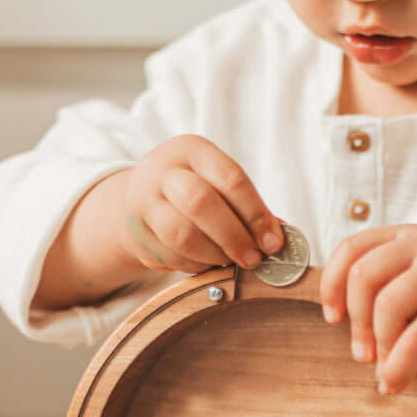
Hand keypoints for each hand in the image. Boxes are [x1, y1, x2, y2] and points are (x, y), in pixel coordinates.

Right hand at [119, 135, 283, 272]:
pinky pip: (172, 256)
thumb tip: (279, 238)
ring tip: (229, 262)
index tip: (274, 243)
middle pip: (200, 203)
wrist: (137, 199)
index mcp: (192, 150)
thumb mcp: (217, 183)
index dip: (256, 214)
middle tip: (253, 259)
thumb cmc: (193, 190)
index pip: (231, 179)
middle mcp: (163, 170)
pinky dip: (196, 266)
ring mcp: (144, 201)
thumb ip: (246, 206)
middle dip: (233, 236)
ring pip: (182, 234)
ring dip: (214, 255)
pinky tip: (208, 264)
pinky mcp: (137, 233)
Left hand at [319, 225, 416, 393]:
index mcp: (407, 237)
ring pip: (387, 305)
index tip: (334, 319)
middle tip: (360, 354)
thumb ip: (388, 287)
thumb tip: (339, 322)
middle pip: (363, 276)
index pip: (352, 250)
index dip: (332, 287)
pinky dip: (398, 366)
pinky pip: (416, 338)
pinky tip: (394, 383)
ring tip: (381, 369)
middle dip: (356, 322)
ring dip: (377, 344)